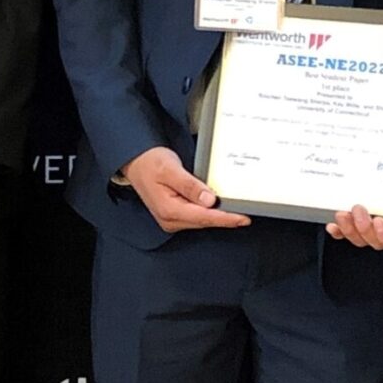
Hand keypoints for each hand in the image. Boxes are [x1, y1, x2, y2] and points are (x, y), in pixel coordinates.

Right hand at [121, 147, 250, 231]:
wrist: (136, 161)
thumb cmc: (150, 163)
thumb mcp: (171, 169)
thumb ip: (190, 186)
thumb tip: (209, 200)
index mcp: (168, 210)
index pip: (204, 217)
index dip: (225, 218)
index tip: (243, 218)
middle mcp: (170, 219)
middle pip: (204, 221)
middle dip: (225, 218)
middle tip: (246, 212)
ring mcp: (171, 219)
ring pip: (201, 221)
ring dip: (218, 216)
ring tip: (237, 210)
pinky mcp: (174, 215)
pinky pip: (196, 217)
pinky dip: (209, 213)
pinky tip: (218, 208)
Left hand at [327, 205, 382, 254]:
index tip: (381, 221)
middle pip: (375, 241)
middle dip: (364, 227)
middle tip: (358, 208)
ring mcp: (370, 233)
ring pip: (359, 240)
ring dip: (349, 228)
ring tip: (343, 213)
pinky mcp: (353, 229)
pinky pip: (345, 235)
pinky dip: (338, 231)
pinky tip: (332, 226)